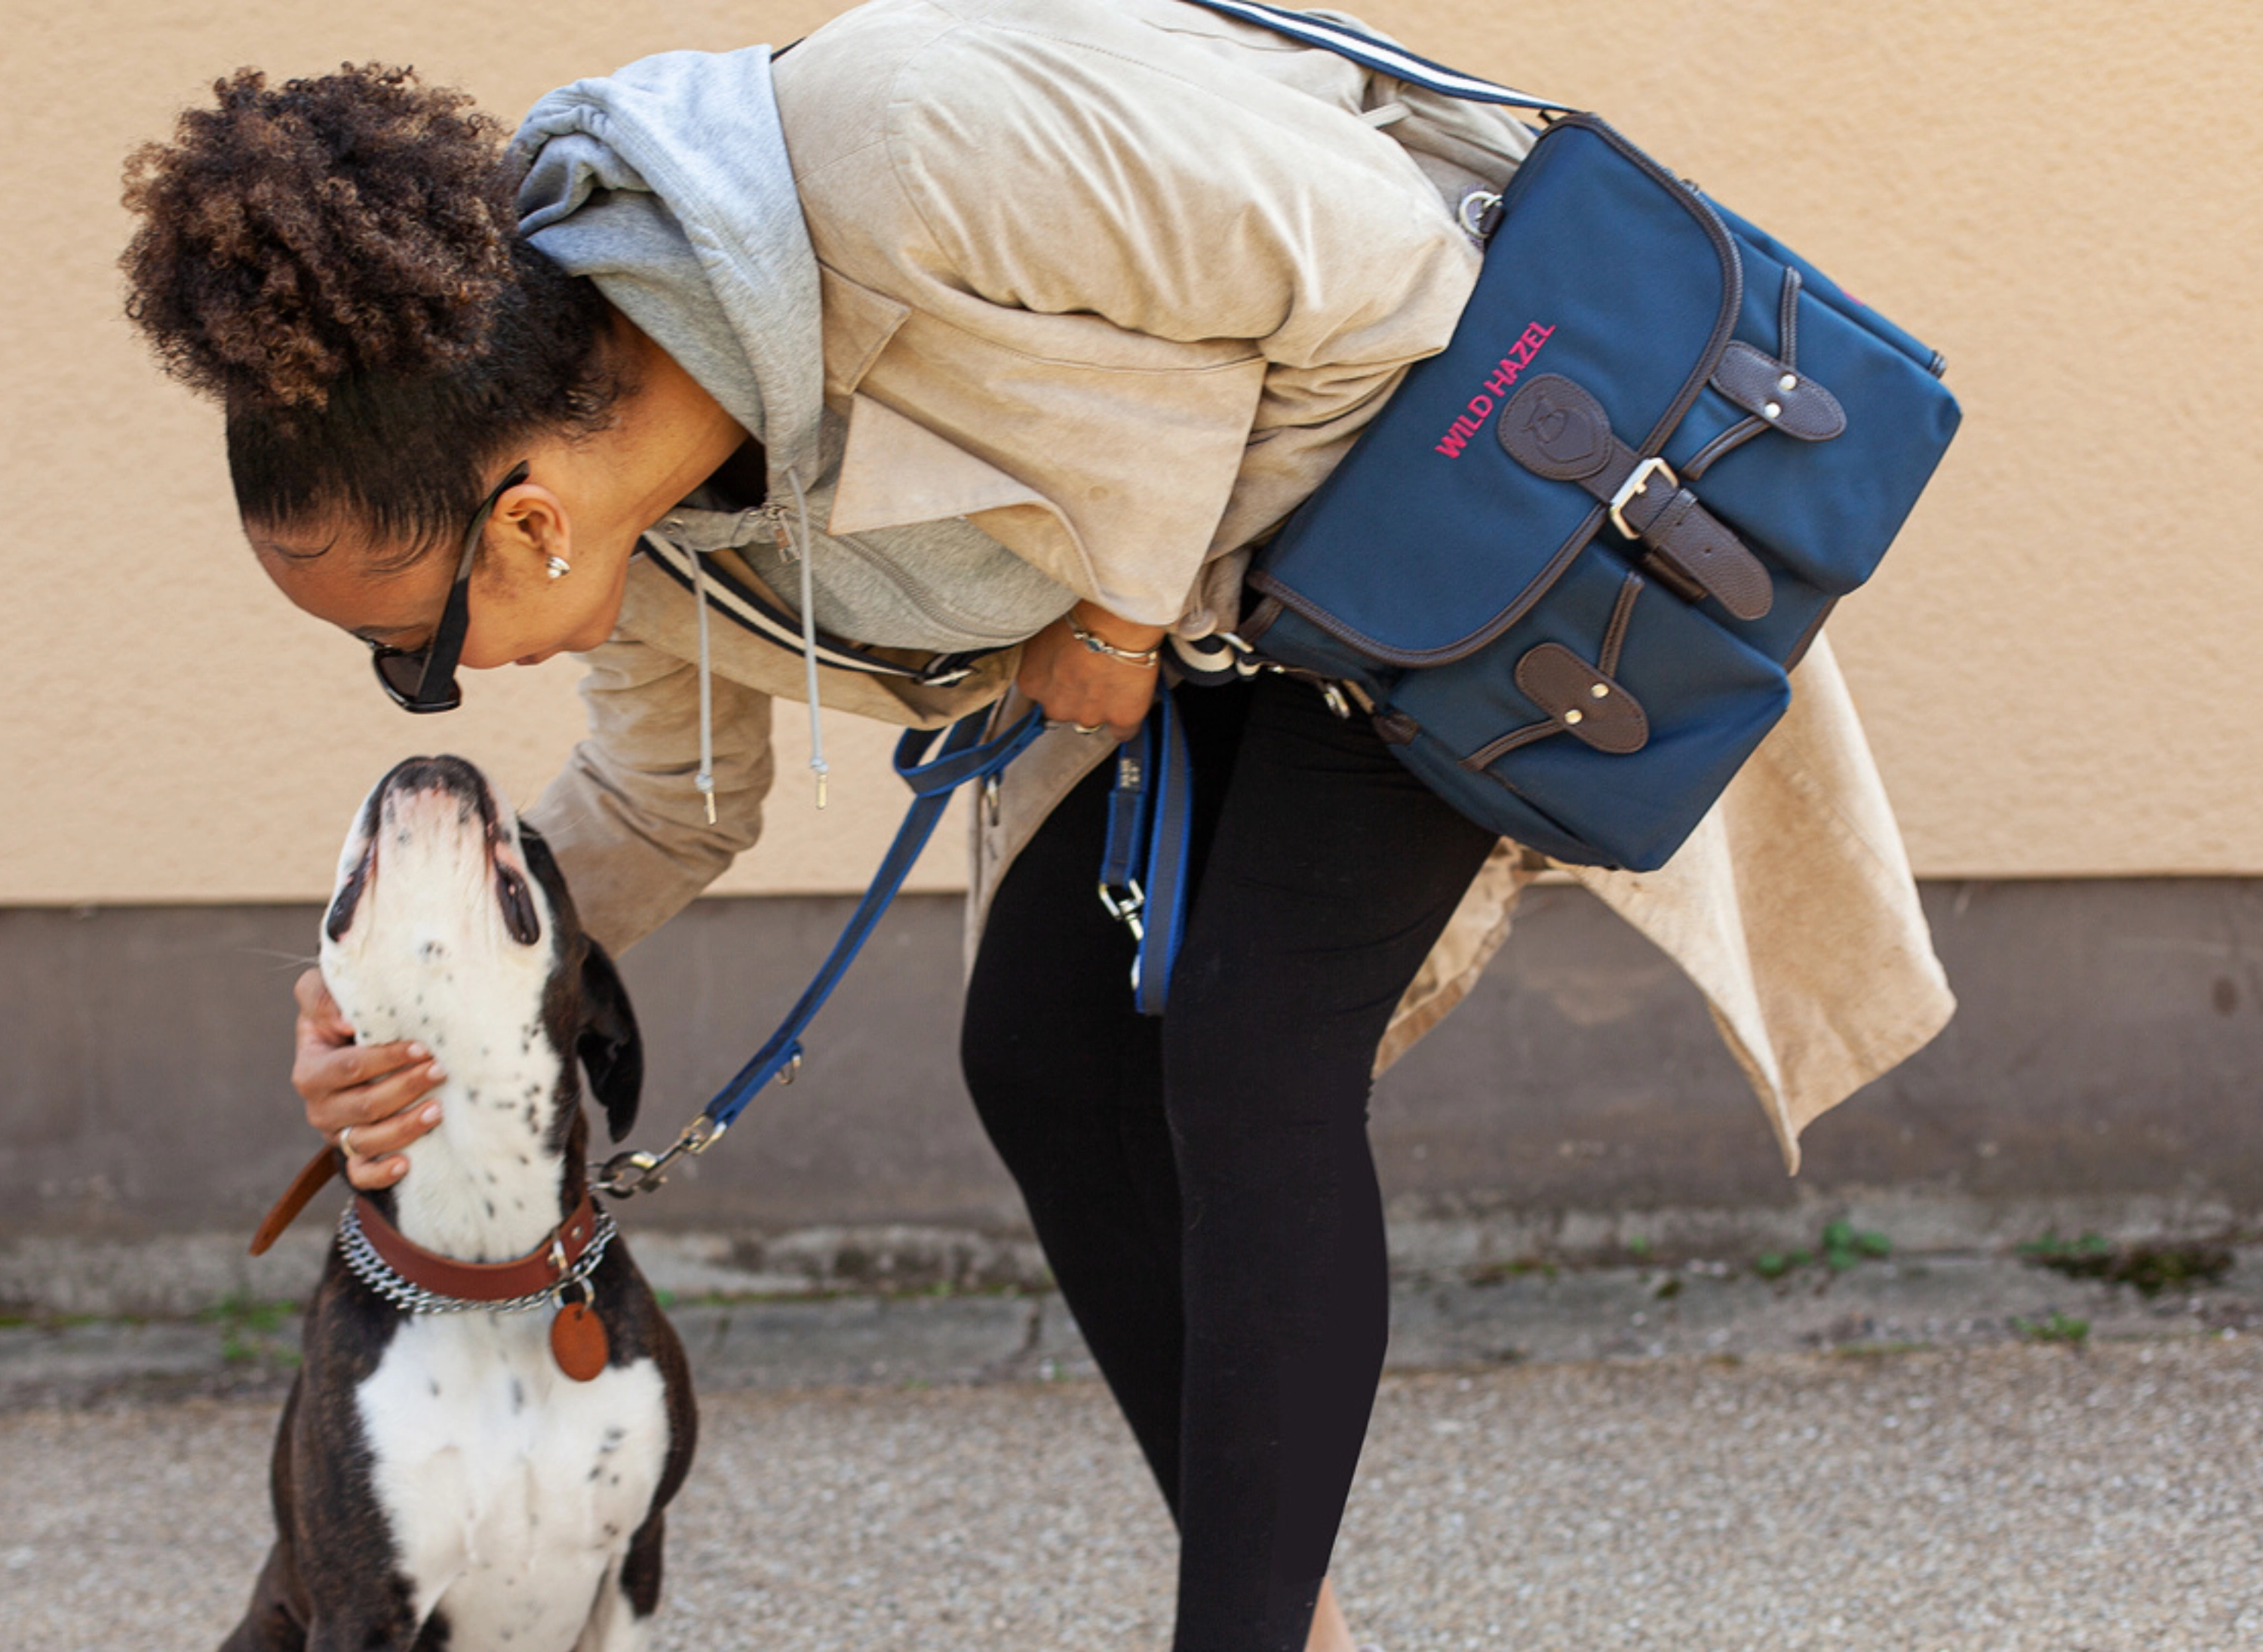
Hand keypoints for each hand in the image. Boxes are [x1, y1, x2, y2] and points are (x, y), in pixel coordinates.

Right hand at [291, 967, 444, 1190]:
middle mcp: (320, 1106)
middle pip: (364, 1105)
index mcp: (311, 1069)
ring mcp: (336, 1133)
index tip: (422, 1048)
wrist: (353, 1047)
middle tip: (441, 1071)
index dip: (385, 1059)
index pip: (348, 1068)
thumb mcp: (325, 994)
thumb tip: (347, 1020)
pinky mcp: (352, 1155)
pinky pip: (361, 1174)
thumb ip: (322, 997)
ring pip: (367, 1141)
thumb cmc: (348, 1016)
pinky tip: (407, 1164)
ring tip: (437, 1110)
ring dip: (404, 1127)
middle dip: (405, 1088)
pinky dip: (381, 1174)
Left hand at [1016, 603, 1163, 742]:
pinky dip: (1125, 720)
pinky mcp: (1120, 719)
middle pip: (1063, 709)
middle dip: (1074, 696)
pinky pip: (1122, 731)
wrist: (1116, 619)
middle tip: (1092, 671)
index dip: (1057, 677)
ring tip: (1114, 679)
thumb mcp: (1044, 630)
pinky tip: (1130, 703)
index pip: (1040, 690)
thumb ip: (1040, 654)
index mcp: (1032, 683)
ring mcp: (1088, 715)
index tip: (1069, 665)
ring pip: (1091, 719)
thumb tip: (1049, 655)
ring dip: (1099, 706)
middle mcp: (1056, 706)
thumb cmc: (1080, 615)